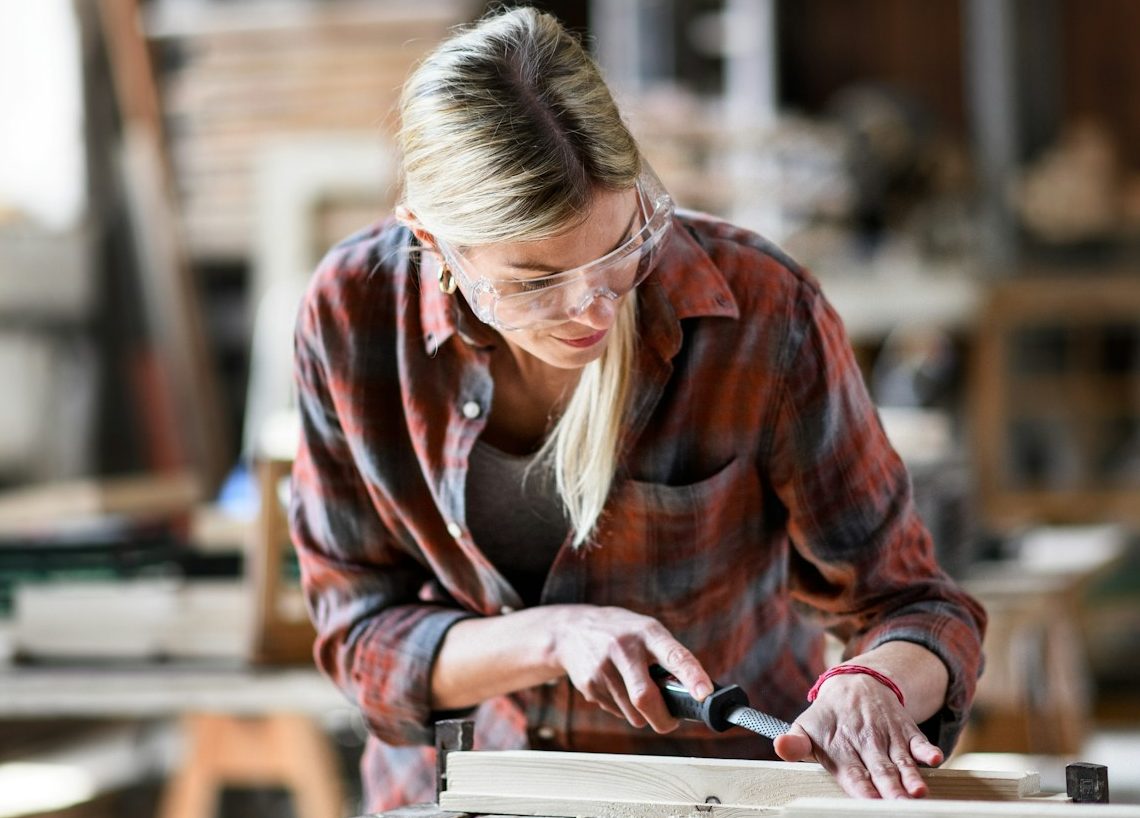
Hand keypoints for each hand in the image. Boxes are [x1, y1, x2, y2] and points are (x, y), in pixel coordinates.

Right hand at [547, 604, 712, 732]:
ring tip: (636, 690)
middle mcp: (623, 648)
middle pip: (646, 698)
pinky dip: (624, 708)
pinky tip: (616, 687)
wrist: (572, 629)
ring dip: (642, 713)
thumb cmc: (621, 632)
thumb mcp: (646, 632)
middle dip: (663, 719)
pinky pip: (617, 712)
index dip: (692, 676)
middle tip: (671, 721)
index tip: (704, 694)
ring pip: (633, 714)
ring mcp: (602, 668)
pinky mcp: (589, 685)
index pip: (674, 655)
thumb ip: (667, 658)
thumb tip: (690, 696)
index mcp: (647, 632)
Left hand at [773, 673, 942, 798]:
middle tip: (899, 807)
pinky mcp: (906, 730)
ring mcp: (888, 736)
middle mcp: (866, 743)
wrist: (856, 681)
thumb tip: (779, 747)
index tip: (868, 803)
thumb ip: (795, 744)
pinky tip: (935, 758)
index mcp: (841, 748)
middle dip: (890, 790)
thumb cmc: (828, 717)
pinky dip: (927, 749)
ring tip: (918, 791)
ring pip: (901, 760)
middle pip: (880, 771)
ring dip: (910, 775)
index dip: (860, 788)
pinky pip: (919, 740)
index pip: (851, 774)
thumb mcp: (806, 727)